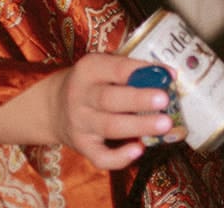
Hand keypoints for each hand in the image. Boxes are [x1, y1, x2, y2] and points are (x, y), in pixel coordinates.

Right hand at [46, 54, 174, 168]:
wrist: (54, 106)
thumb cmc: (92, 82)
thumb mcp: (103, 66)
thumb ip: (130, 70)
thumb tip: (168, 76)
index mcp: (90, 69)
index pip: (117, 68)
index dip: (143, 71)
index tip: (169, 75)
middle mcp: (81, 96)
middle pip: (110, 99)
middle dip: (139, 100)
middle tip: (165, 100)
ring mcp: (80, 124)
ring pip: (109, 127)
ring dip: (138, 126)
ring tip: (164, 125)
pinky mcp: (82, 147)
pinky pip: (100, 156)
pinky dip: (119, 157)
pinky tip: (139, 150)